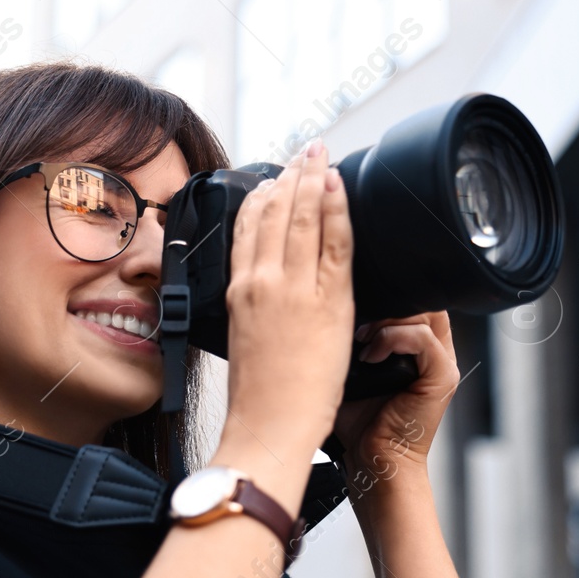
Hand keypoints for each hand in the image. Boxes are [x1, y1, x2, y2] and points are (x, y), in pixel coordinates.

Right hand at [223, 140, 354, 454]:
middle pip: (276, 212)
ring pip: (303, 217)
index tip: (275, 176)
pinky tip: (339, 187)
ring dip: (313, 179)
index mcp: (239, 291)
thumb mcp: (243, 339)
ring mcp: (294, 288)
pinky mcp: (327, 301)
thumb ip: (253, 307)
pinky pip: (334, 241)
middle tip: (306, 151)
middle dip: (292, 175)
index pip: (249, 226)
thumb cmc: (259, 397)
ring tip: (322, 156)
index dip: (264, 194)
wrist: (269, 426)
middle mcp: (262, 282)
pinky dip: (336, 208)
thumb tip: (263, 293)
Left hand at [331, 311, 459, 485]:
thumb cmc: (359, 421)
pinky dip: (393, 339)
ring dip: (386, 321)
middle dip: (387, 305)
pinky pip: (423, 338)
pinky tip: (371, 358)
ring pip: (424, 313)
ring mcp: (444, 363)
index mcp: (419, 346)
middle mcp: (436, 351)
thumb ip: (355, 334)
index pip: (414, 299)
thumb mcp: (352, 367)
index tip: (355, 309)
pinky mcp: (444, 377)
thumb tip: (335, 302)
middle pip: (422, 301)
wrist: (372, 458)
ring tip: (363, 345)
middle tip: (358, 327)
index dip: (388, 295)